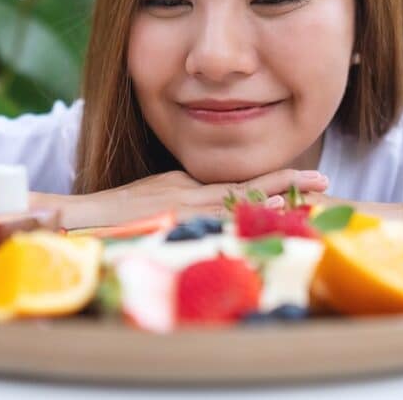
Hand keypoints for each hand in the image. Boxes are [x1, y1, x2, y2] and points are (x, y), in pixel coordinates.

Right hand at [63, 168, 330, 227]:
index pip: (240, 182)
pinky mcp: (169, 221)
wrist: (78, 217)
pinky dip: (241, 221)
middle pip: (246, 188)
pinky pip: (212, 222)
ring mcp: (180, 207)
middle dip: (286, 185)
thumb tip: (219, 208)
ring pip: (235, 201)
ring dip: (273, 200)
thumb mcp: (157, 196)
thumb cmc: (115, 212)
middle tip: (324, 182)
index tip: (310, 179)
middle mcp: (188, 192)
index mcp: (187, 185)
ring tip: (309, 197)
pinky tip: (265, 223)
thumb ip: (187, 199)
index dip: (277, 180)